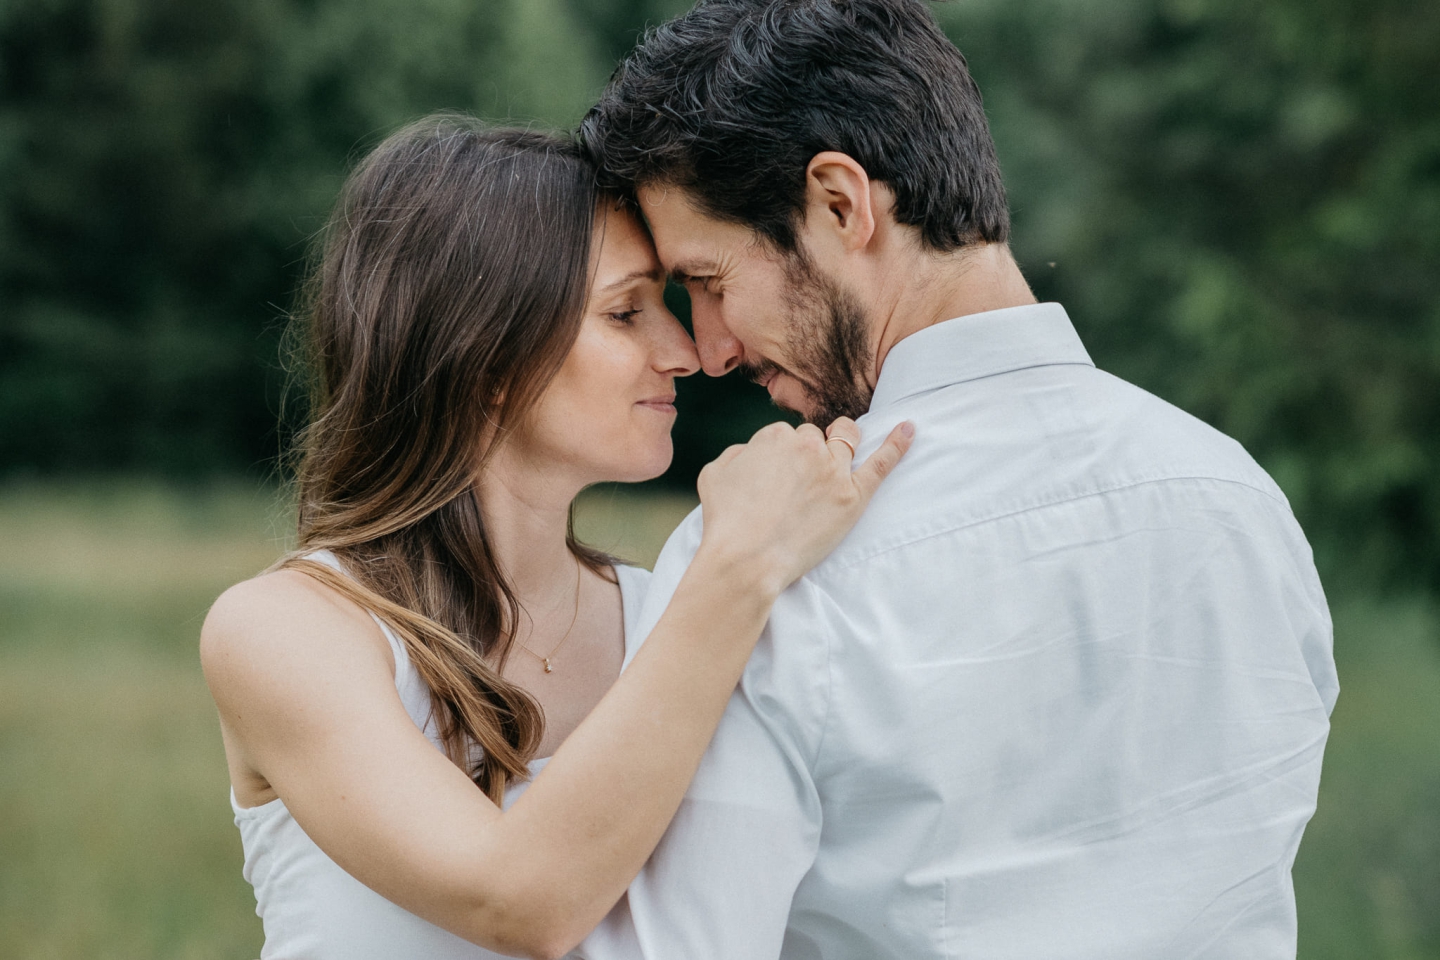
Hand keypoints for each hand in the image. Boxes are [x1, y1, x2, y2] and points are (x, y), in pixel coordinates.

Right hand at [695, 417, 913, 596]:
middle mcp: (807, 447)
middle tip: (797, 484)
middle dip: (808, 453)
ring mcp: (833, 471)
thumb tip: (753, 453)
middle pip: (815, 437)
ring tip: (840, 455)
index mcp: (774, 437)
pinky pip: (881, 464)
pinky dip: (897, 444)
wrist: (746, 561)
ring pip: (845, 442)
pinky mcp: (852, 497)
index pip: (786, 435)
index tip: (775, 479)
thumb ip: (737, 453)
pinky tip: (910, 429)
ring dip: (843, 444)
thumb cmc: (726, 522)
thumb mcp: (714, 474)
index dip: (781, 457)